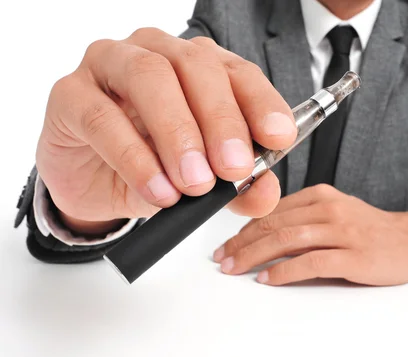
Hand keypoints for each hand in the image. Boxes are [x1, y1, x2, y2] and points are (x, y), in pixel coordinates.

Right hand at [36, 28, 295, 234]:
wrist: (94, 184)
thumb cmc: (155, 167)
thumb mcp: (205, 183)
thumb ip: (238, 186)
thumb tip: (265, 193)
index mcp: (198, 67)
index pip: (238, 73)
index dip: (261, 103)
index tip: (278, 138)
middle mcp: (157, 53)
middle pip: (197, 68)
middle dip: (221, 121)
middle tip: (234, 169)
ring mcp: (110, 65)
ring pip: (150, 78)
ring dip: (178, 134)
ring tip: (194, 184)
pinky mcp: (70, 93)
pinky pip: (102, 116)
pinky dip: (134, 157)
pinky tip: (156, 189)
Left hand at [214, 184, 407, 285]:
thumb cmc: (371, 230)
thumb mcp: (335, 212)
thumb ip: (303, 217)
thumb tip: (263, 234)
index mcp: (320, 196)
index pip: (272, 210)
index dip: (243, 228)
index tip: (226, 244)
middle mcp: (329, 209)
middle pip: (274, 223)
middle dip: (241, 243)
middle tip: (222, 260)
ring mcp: (342, 231)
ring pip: (287, 239)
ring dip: (254, 255)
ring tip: (235, 269)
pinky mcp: (353, 256)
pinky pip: (311, 262)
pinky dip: (284, 271)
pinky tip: (267, 279)